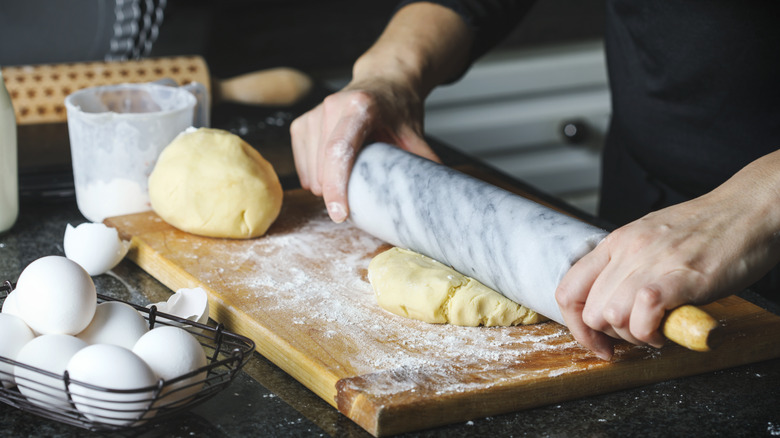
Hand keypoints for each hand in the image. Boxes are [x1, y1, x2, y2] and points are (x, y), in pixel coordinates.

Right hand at [289, 78, 436, 222]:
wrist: (383, 81)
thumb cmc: (397, 108)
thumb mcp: (414, 134)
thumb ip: (423, 164)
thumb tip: (436, 198)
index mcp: (360, 106)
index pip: (340, 150)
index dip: (337, 185)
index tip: (340, 214)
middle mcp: (331, 106)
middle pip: (323, 167)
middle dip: (337, 193)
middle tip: (362, 194)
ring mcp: (312, 114)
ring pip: (311, 171)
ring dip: (327, 186)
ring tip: (353, 173)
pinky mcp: (301, 124)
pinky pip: (303, 167)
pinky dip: (317, 178)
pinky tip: (336, 170)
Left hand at [556, 173, 779, 359]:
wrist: (750, 209)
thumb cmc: (708, 229)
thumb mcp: (651, 241)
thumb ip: (628, 269)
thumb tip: (615, 307)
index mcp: (615, 242)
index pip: (568, 289)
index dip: (577, 325)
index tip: (597, 342)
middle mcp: (626, 250)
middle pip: (590, 311)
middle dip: (612, 334)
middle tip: (640, 333)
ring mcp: (650, 262)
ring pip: (611, 317)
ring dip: (635, 335)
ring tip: (660, 328)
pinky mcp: (680, 276)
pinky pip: (643, 315)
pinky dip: (652, 333)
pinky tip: (669, 327)